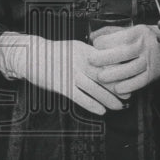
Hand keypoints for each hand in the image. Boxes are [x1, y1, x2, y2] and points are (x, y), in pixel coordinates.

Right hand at [0, 33, 122, 114]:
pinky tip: (101, 111)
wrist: (31, 55)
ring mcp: (69, 73)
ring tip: (119, 106)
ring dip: (108, 99)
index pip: (106, 61)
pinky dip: (92, 105)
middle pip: (103, 75)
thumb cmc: (54, 53)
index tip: (128, 78)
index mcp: (83, 50)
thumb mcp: (73, 48)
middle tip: (128, 95)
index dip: (118, 71)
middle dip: (117, 87)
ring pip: (94, 88)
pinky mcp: (61, 85)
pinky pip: (79, 97)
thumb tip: (107, 63)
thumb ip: (89, 55)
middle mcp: (78, 61)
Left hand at [90, 24, 159, 96]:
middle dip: (105, 58)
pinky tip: (117, 88)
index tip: (95, 45)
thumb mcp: (131, 30)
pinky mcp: (153, 74)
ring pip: (131, 69)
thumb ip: (111, 32)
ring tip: (101, 77)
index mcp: (138, 32)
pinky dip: (128, 86)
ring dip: (115, 75)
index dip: (105, 42)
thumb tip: (92, 36)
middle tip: (92, 61)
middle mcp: (145, 46)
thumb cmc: (144, 38)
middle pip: (124, 53)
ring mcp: (150, 60)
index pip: (119, 37)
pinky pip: (140, 82)